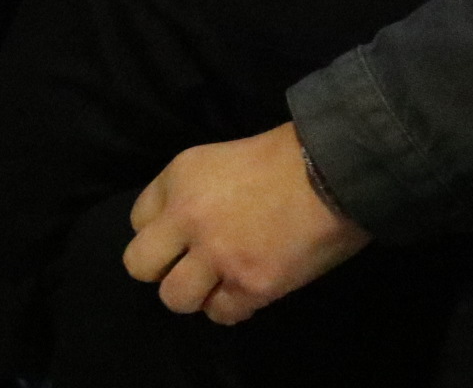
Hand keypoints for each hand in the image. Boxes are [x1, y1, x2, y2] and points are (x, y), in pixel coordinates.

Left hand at [123, 123, 370, 325]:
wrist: (334, 171)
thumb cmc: (283, 158)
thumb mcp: (216, 160)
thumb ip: (189, 192)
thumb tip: (179, 230)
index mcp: (178, 179)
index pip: (137, 222)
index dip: (161, 234)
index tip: (181, 238)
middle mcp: (187, 218)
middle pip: (138, 265)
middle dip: (160, 270)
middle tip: (189, 268)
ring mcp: (218, 255)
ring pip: (175, 298)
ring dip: (195, 295)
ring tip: (219, 284)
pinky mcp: (252, 285)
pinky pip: (221, 314)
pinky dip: (232, 308)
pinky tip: (246, 292)